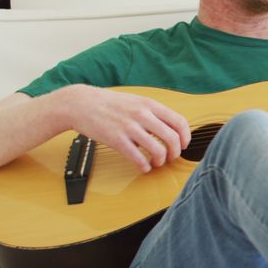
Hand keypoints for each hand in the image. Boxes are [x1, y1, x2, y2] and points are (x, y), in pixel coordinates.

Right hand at [58, 85, 191, 172]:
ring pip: (157, 149)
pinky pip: (137, 157)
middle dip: (175, 152)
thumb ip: (154, 112)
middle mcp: (142, 115)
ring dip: (161, 160)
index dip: (186, 137)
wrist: (81, 103)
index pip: (179, 122)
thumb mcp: (137, 101)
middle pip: (172, 138)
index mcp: (150, 105)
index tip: (183, 145)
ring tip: (156, 163)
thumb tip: (172, 128)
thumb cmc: (110, 104)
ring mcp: (129, 127)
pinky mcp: (116, 139)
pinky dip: (144, 165)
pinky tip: (144, 167)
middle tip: (171, 158)